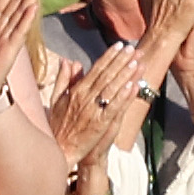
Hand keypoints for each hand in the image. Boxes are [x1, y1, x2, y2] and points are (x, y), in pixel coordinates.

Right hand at [50, 40, 144, 172]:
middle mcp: (85, 98)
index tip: (120, 45)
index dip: (108, 56)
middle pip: (106, 75)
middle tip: (133, 48)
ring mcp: (93, 110)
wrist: (59, 149)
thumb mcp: (57, 99)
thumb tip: (68, 61)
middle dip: (120, 60)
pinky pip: (114, 107)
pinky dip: (123, 96)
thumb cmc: (58, 125)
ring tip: (136, 61)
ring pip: (111, 88)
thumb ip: (64, 79)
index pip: (95, 69)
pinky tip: (132, 86)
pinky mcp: (100, 123)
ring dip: (124, 74)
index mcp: (76, 91)